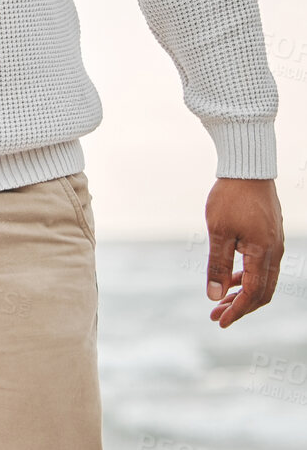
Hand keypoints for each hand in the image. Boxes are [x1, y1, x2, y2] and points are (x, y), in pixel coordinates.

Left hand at [205, 177, 283, 327]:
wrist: (248, 169)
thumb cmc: (230, 198)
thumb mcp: (218, 232)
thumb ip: (218, 265)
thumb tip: (215, 295)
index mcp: (263, 254)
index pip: (253, 294)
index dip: (237, 310)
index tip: (220, 321)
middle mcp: (275, 253)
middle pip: (261, 292)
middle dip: (240, 307)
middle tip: (216, 316)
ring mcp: (275, 245)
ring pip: (262, 280)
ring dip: (242, 293)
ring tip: (219, 301)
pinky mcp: (270, 237)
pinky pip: (262, 267)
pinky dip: (246, 277)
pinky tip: (230, 280)